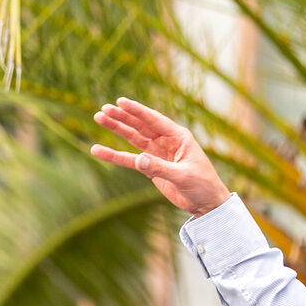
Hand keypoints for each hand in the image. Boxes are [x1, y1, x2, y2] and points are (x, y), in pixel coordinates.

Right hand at [91, 97, 230, 216]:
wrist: (206, 203)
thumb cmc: (203, 185)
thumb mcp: (184, 175)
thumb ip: (160, 168)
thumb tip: (138, 160)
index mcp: (179, 137)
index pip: (154, 120)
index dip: (137, 111)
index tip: (120, 102)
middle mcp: (167, 141)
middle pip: (140, 126)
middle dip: (122, 117)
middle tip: (103, 109)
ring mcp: (158, 154)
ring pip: (133, 138)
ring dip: (117, 129)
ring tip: (99, 118)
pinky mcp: (151, 167)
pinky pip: (130, 159)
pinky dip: (115, 156)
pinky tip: (99, 151)